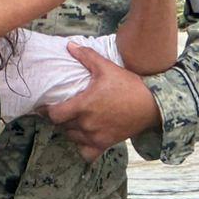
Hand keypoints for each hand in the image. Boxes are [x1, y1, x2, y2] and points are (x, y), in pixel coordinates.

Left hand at [45, 43, 161, 161]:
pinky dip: (83, 147)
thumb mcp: (107, 67)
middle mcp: (87, 123)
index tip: (47, 106)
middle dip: (60, 118)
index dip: (48, 111)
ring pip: (72, 138)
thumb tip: (69, 45)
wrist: (151, 105)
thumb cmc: (128, 85)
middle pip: (62, 126)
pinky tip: (85, 138)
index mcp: (84, 105)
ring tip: (73, 120)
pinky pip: (86, 153)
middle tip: (62, 110)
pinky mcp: (105, 144)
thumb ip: (86, 56)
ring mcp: (96, 136)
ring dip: (70, 130)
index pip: (55, 114)